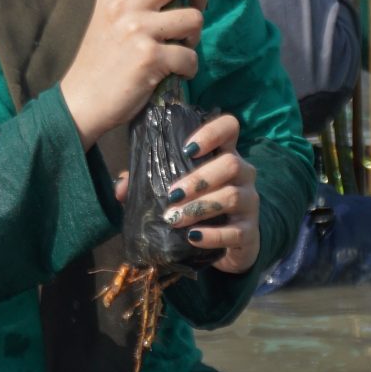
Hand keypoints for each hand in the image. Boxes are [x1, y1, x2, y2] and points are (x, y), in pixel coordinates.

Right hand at [60, 0, 205, 145]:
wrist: (82, 101)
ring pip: (193, 18)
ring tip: (178, 50)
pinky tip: (171, 74)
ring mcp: (137, 29)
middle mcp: (124, 3)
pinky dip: (188, 68)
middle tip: (195, 7)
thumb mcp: (109, 20)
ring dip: (194, 38)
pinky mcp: (150, 56)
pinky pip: (190, 56)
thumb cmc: (101, 61)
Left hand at [159, 111, 259, 274]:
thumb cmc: (196, 205)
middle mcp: (243, 173)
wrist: (226, 244)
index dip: (212, 131)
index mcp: (224, 153)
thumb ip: (146, 182)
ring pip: (232, 196)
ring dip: (200, 207)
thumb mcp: (175, 189)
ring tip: (174, 219)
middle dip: (198, 179)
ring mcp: (250, 202)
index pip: (229, 127)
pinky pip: (236, 231)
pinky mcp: (249, 232)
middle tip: (171, 196)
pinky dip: (212, 235)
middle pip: (231, 163)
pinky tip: (193, 237)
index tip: (188, 148)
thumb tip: (120, 189)